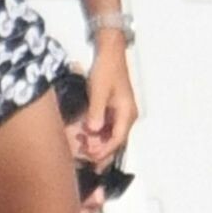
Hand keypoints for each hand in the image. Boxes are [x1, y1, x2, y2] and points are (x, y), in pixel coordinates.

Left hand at [82, 41, 136, 163]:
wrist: (110, 54)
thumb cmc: (107, 69)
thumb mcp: (98, 91)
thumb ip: (96, 112)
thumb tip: (93, 130)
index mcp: (127, 113)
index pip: (118, 139)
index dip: (104, 150)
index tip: (91, 155)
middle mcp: (127, 116)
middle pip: (116, 141)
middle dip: (101, 151)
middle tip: (86, 158)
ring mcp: (122, 114)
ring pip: (111, 136)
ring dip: (99, 144)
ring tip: (84, 150)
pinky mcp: (115, 110)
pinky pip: (108, 128)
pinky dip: (98, 135)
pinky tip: (87, 138)